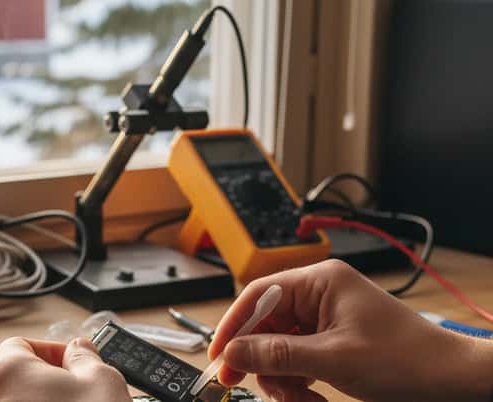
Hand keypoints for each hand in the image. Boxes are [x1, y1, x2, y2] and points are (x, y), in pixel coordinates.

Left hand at [0, 336, 131, 401]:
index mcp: (8, 371)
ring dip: (46, 400)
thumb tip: (81, 350)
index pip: (19, 344)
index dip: (52, 350)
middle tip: (80, 389)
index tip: (74, 362)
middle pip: (19, 376)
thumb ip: (86, 355)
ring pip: (20, 400)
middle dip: (51, 379)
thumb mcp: (102, 379)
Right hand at [209, 259, 492, 401]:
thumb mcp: (334, 358)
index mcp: (320, 282)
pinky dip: (295, 381)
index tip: (219, 355)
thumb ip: (278, 354)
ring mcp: (326, 318)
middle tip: (244, 383)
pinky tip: (308, 396)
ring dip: (280, 375)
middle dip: (259, 357)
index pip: (259, 294)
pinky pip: (296, 358)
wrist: (452, 381)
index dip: (234, 324)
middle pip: (265, 322)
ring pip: (278, 345)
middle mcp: (320, 294)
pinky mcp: (332, 340)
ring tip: (296, 398)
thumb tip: (234, 351)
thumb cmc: (407, 359)